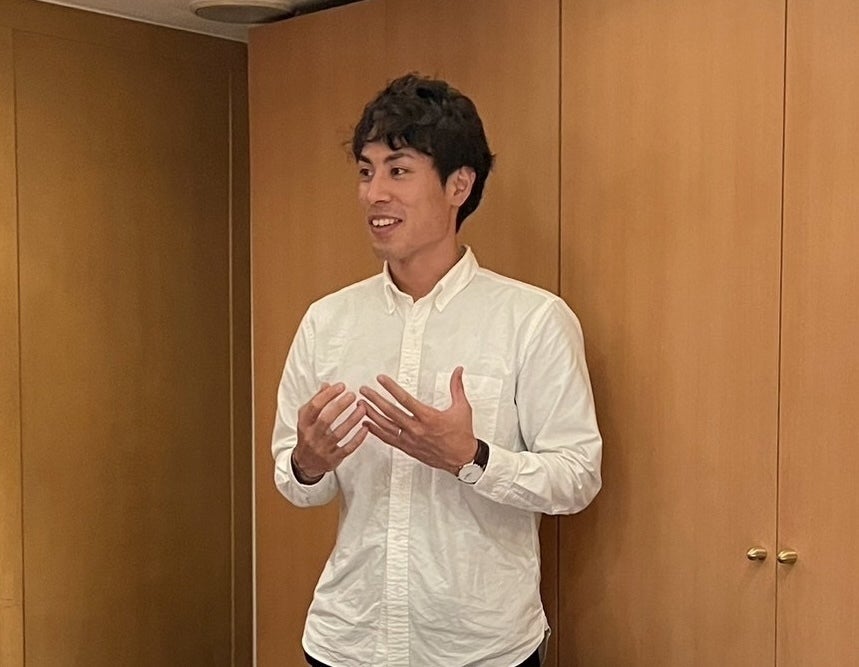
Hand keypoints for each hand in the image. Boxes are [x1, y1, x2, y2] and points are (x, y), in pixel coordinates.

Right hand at [293, 382, 368, 482]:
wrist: (305, 463)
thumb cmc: (308, 436)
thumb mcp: (306, 419)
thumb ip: (316, 402)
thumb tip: (327, 385)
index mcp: (304, 424)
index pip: (315, 406)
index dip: (328, 395)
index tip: (341, 386)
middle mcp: (312, 436)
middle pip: (326, 419)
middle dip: (340, 406)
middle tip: (352, 395)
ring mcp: (323, 449)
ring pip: (339, 433)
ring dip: (353, 419)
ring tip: (363, 408)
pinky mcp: (333, 459)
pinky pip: (348, 448)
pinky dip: (358, 438)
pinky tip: (366, 427)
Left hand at [359, 367, 476, 474]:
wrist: (462, 459)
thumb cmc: (462, 435)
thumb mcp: (462, 408)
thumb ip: (457, 387)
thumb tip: (458, 371)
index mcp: (429, 417)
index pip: (405, 399)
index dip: (391, 388)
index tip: (381, 379)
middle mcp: (417, 429)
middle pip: (391, 412)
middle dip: (375, 399)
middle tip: (364, 390)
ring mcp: (411, 440)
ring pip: (386, 426)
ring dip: (372, 414)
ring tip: (361, 404)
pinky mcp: (408, 449)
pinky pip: (388, 439)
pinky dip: (376, 432)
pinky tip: (367, 425)